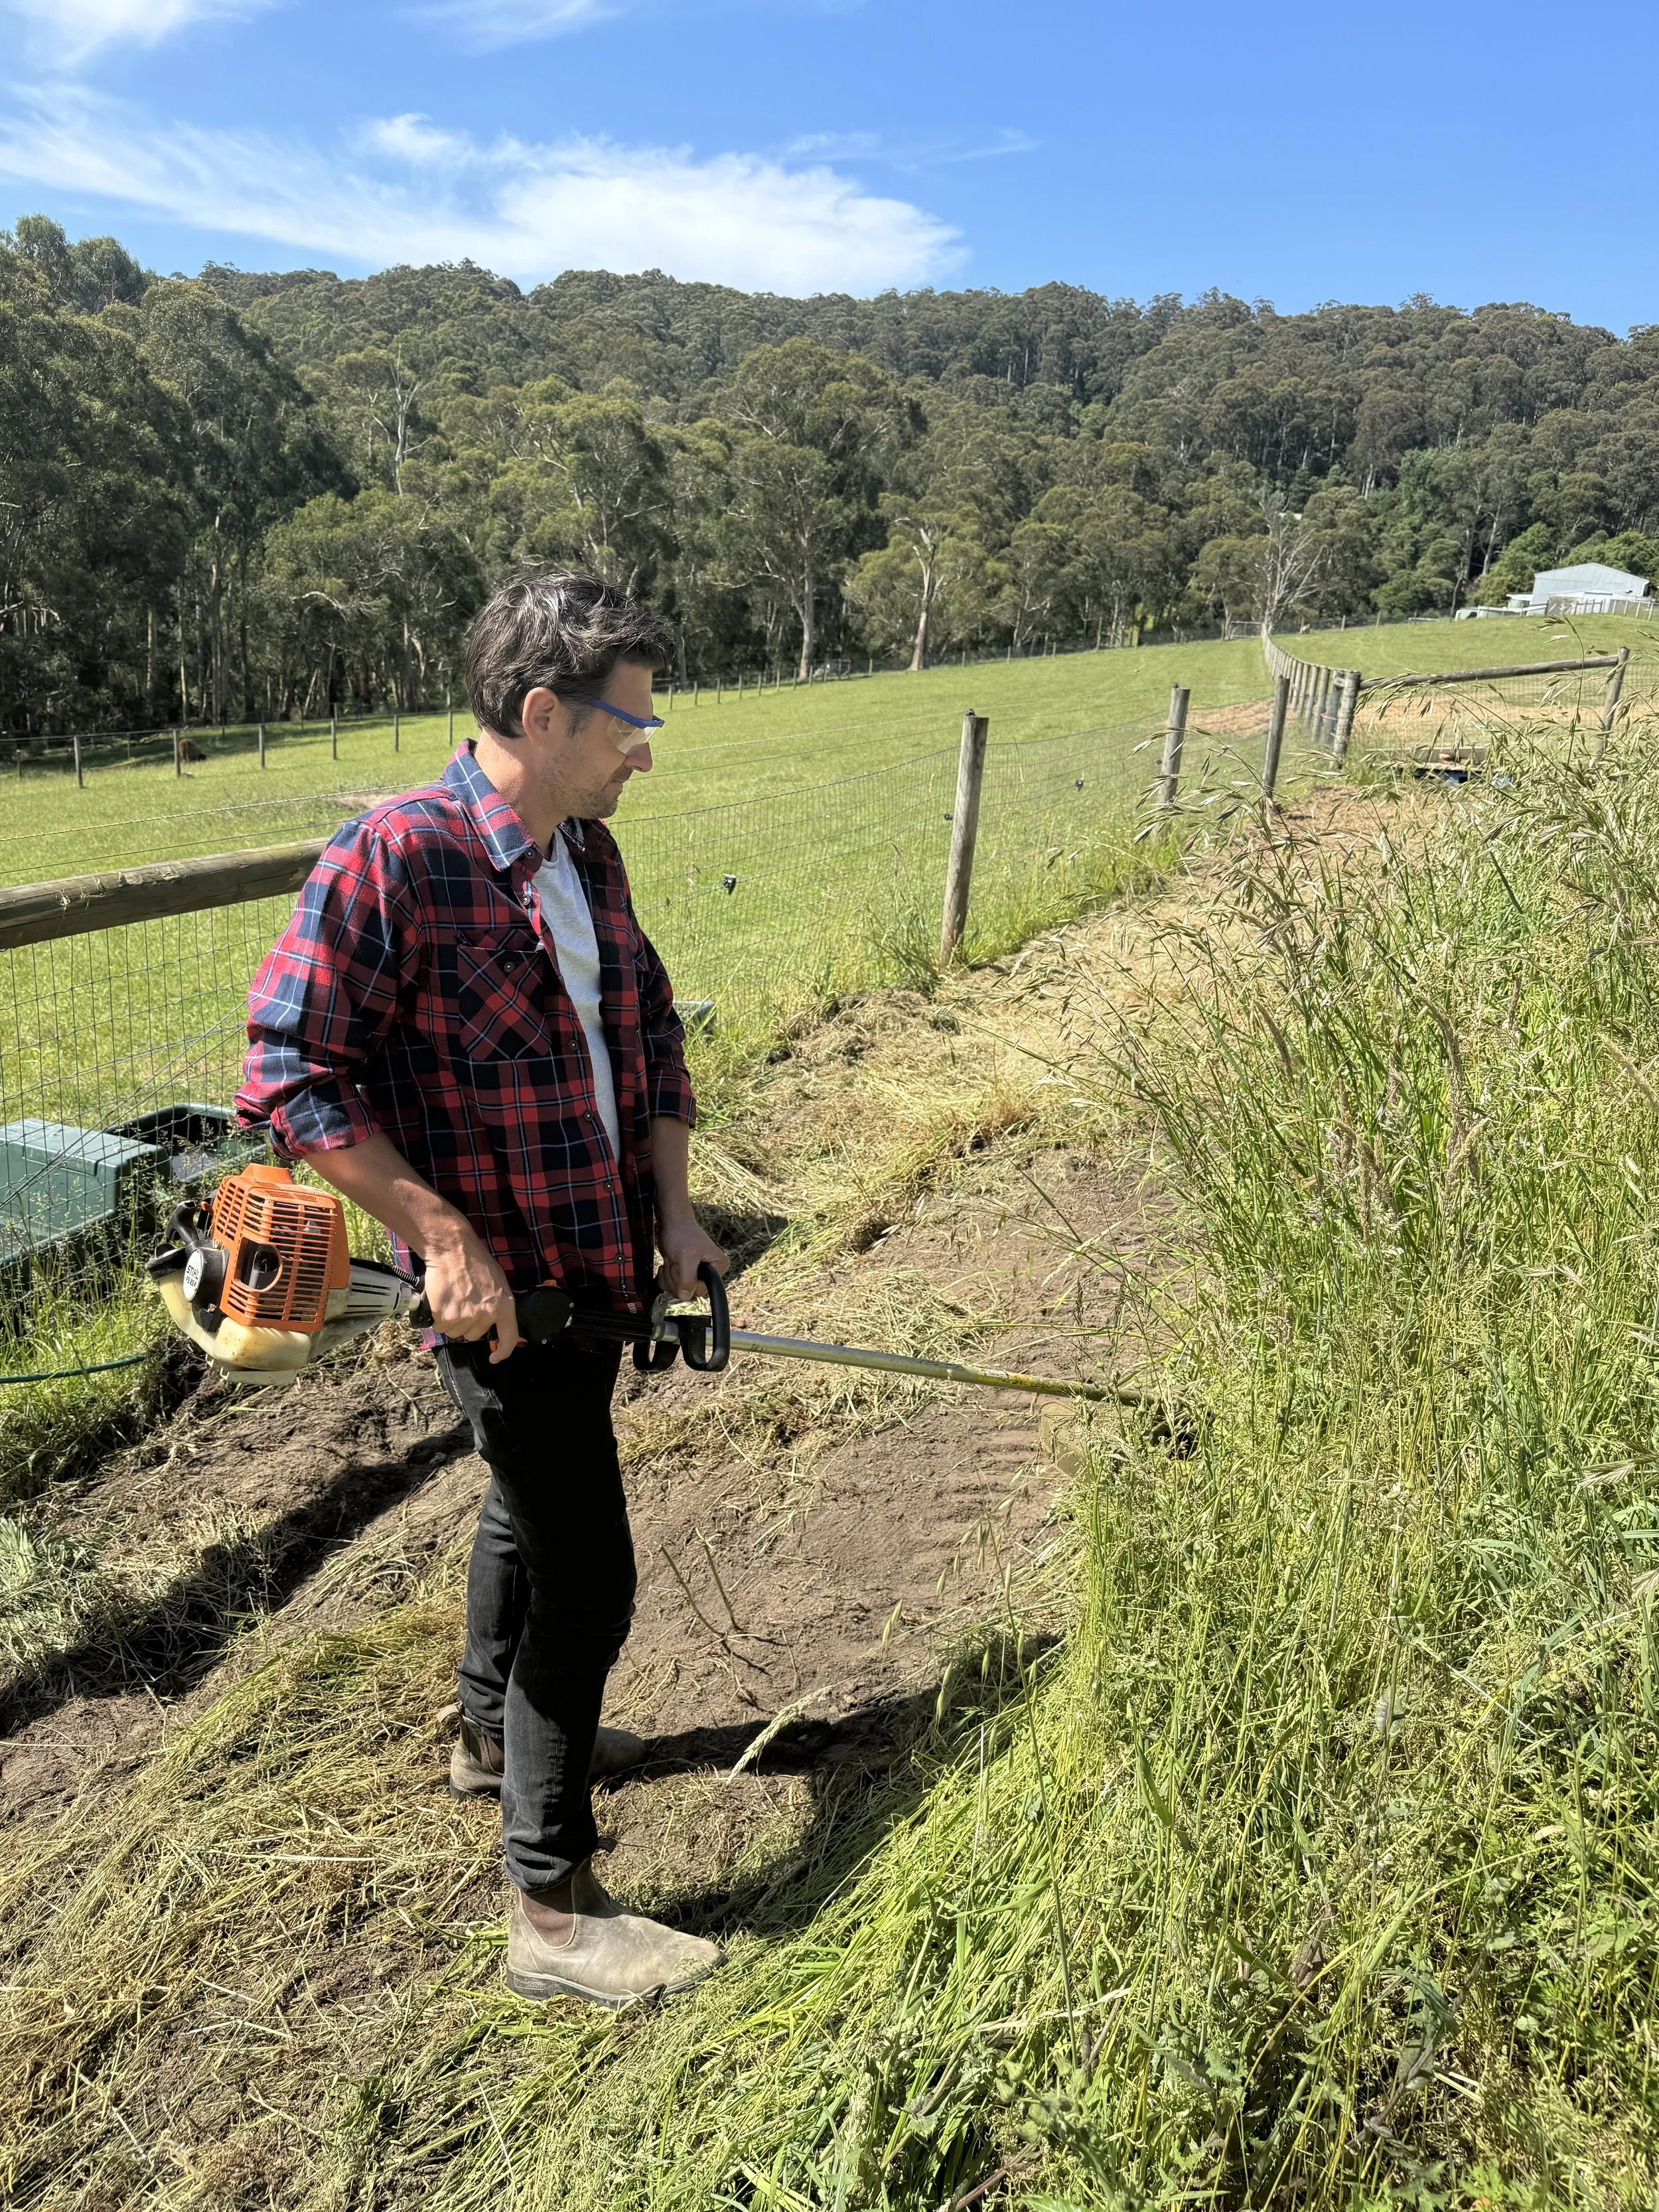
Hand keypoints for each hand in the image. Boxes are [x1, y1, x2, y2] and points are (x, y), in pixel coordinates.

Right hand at [424, 1231, 520, 1362]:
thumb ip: (497, 1304)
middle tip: (462, 1303)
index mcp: (504, 1306)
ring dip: (450, 1320)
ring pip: (455, 1332)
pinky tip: (441, 1300)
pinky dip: (437, 1316)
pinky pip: (440, 1326)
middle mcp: (487, 1314)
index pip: (509, 1338)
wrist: (453, 1250)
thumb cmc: (474, 1262)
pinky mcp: (447, 1315)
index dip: (502, 1352)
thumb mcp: (497, 1282)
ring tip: (452, 1298)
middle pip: (473, 1335)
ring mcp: (467, 1316)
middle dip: (466, 1324)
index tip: (494, 1358)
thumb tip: (492, 1320)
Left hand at [656, 1211, 727, 1301]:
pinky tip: (667, 1263)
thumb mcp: (686, 1257)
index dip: (688, 1282)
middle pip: (689, 1292)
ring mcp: (697, 1274)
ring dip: (669, 1276)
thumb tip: (685, 1296)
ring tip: (671, 1260)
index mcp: (718, 1267)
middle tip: (675, 1261)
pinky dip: (665, 1277)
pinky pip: (672, 1286)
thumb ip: (687, 1279)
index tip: (683, 1266)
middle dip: (676, 1278)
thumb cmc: (682, 1234)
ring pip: (679, 1290)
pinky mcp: (684, 1274)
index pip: (702, 1289)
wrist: (671, 1223)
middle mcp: (710, 1272)